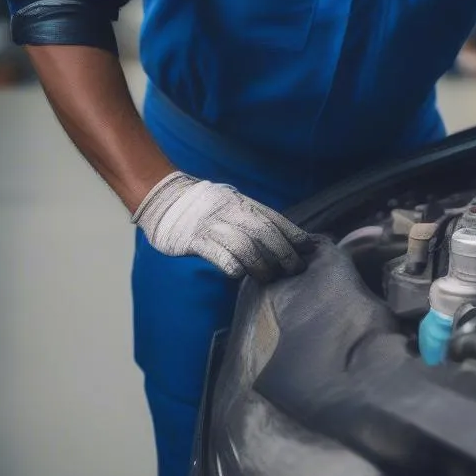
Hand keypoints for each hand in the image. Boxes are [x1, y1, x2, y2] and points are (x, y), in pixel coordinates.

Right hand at [132, 172, 313, 280]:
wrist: (166, 197)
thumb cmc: (204, 206)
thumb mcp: (232, 205)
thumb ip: (252, 218)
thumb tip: (282, 237)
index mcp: (243, 203)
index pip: (275, 218)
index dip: (294, 233)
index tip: (310, 248)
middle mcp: (231, 211)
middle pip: (265, 232)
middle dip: (284, 251)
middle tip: (296, 269)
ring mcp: (213, 224)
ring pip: (244, 244)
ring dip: (261, 264)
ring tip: (271, 278)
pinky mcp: (194, 239)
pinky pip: (217, 253)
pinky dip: (231, 264)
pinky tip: (239, 275)